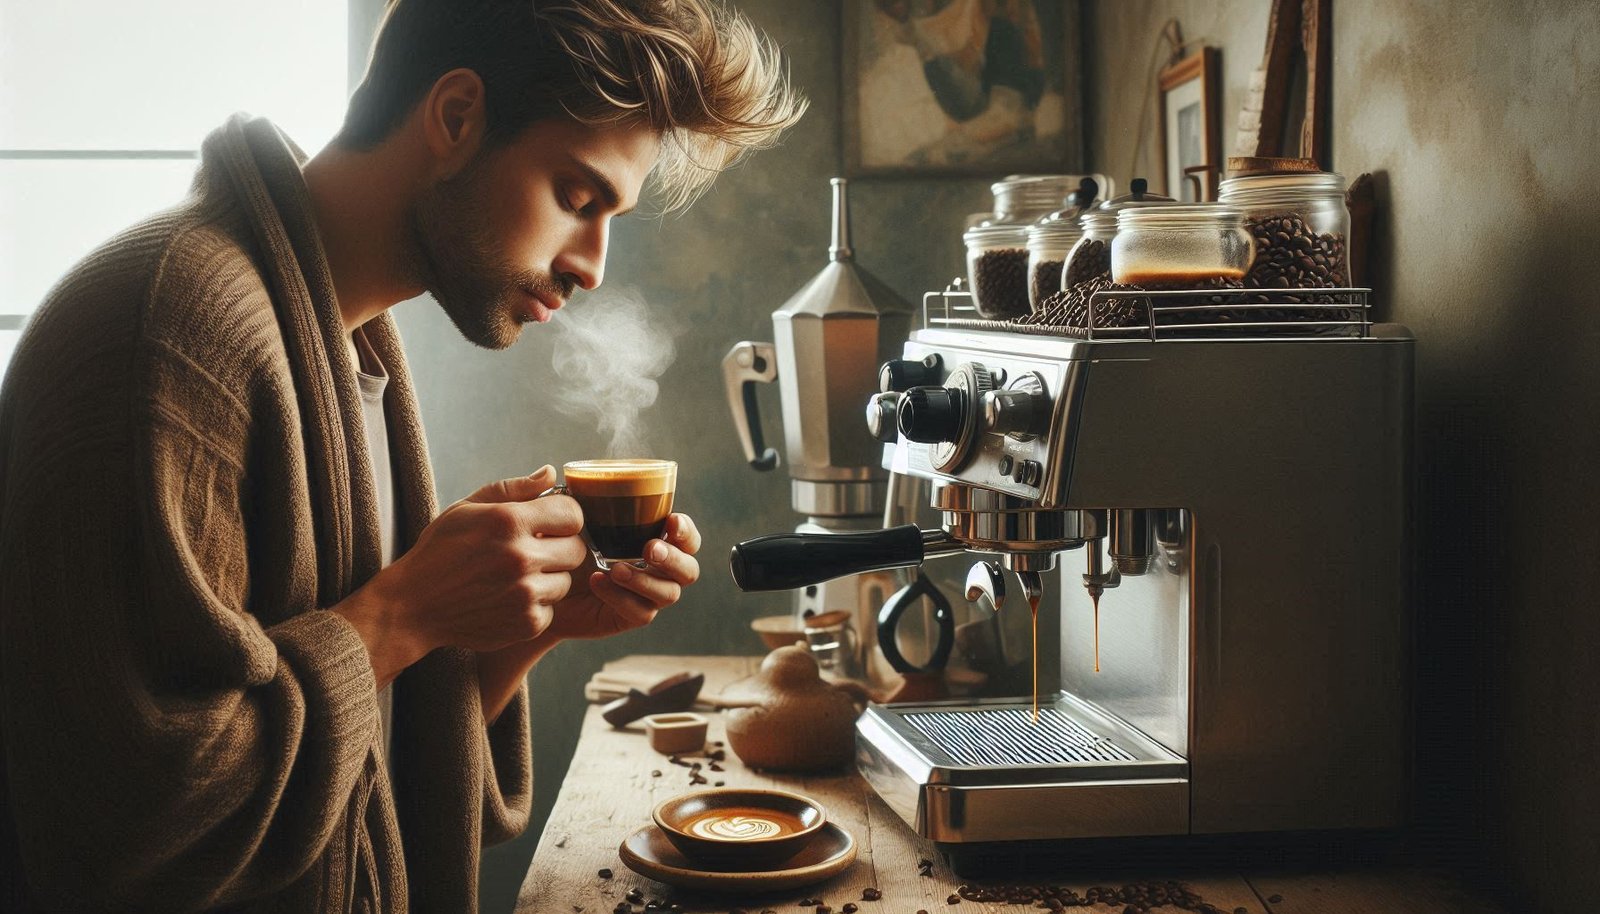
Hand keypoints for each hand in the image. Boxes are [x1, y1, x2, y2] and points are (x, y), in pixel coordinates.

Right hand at [334, 466, 587, 684]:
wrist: (413, 605)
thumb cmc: (440, 551)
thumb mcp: (467, 508)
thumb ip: (514, 488)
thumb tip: (551, 472)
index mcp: (508, 521)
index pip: (573, 514)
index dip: (564, 518)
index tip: (550, 524)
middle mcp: (520, 557)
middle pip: (577, 549)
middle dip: (560, 548)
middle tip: (534, 552)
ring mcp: (525, 594)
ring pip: (565, 581)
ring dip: (548, 578)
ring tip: (515, 577)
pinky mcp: (527, 624)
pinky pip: (552, 608)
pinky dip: (535, 605)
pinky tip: (507, 599)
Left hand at [543, 513, 702, 640]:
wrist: (540, 588)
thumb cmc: (558, 548)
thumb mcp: (562, 521)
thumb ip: (561, 497)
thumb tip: (549, 471)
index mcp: (653, 538)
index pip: (687, 537)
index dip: (687, 531)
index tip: (672, 521)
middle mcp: (656, 568)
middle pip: (689, 569)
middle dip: (673, 558)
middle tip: (648, 549)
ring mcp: (646, 595)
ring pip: (669, 593)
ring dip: (646, 580)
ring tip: (615, 569)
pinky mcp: (629, 617)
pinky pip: (641, 612)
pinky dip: (622, 597)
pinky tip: (598, 582)